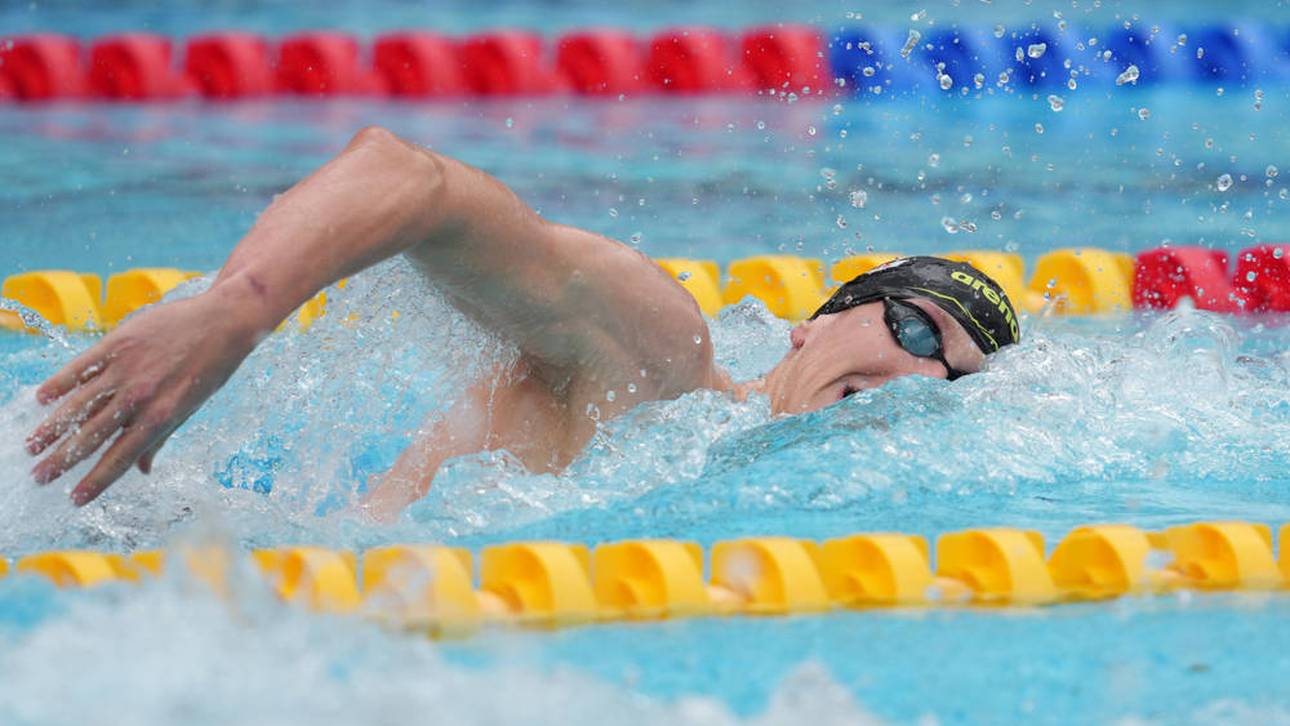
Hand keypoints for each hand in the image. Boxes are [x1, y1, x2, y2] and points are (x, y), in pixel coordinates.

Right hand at [26, 284, 263, 504]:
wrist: (223, 321)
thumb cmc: (210, 367)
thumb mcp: (190, 407)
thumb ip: (160, 437)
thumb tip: (142, 470)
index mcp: (160, 418)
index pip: (120, 458)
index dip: (97, 480)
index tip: (76, 499)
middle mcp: (140, 397)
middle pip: (91, 436)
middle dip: (63, 461)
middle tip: (39, 477)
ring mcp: (126, 369)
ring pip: (78, 404)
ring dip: (52, 427)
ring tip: (32, 446)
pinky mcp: (118, 343)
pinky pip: (82, 366)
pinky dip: (60, 383)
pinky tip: (42, 398)